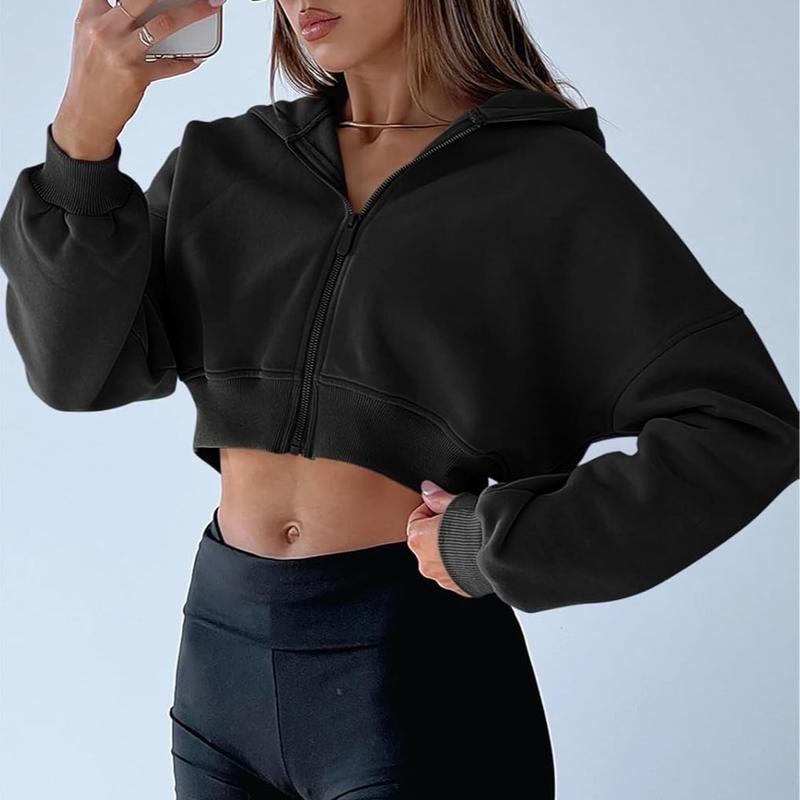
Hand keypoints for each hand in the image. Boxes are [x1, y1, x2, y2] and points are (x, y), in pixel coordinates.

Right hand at [56, 0, 218, 157]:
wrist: (85, 113)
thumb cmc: (92, 75)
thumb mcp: (89, 38)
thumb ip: (109, 17)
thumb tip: (143, 6)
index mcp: (90, 16)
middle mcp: (104, 30)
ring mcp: (121, 52)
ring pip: (163, 24)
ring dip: (192, 13)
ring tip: (210, 7)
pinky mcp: (136, 75)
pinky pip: (170, 65)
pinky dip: (187, 61)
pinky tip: (197, 58)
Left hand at [405, 480, 471, 596]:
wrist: (499, 556)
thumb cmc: (476, 530)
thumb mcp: (456, 504)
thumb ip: (438, 497)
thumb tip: (427, 489)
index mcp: (418, 539)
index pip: (416, 519)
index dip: (431, 510)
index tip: (443, 508)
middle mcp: (424, 562)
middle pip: (426, 540)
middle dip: (439, 531)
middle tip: (458, 522)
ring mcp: (440, 577)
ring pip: (440, 558)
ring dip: (449, 549)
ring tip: (469, 537)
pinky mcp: (457, 587)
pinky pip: (454, 572)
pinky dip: (461, 564)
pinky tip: (474, 553)